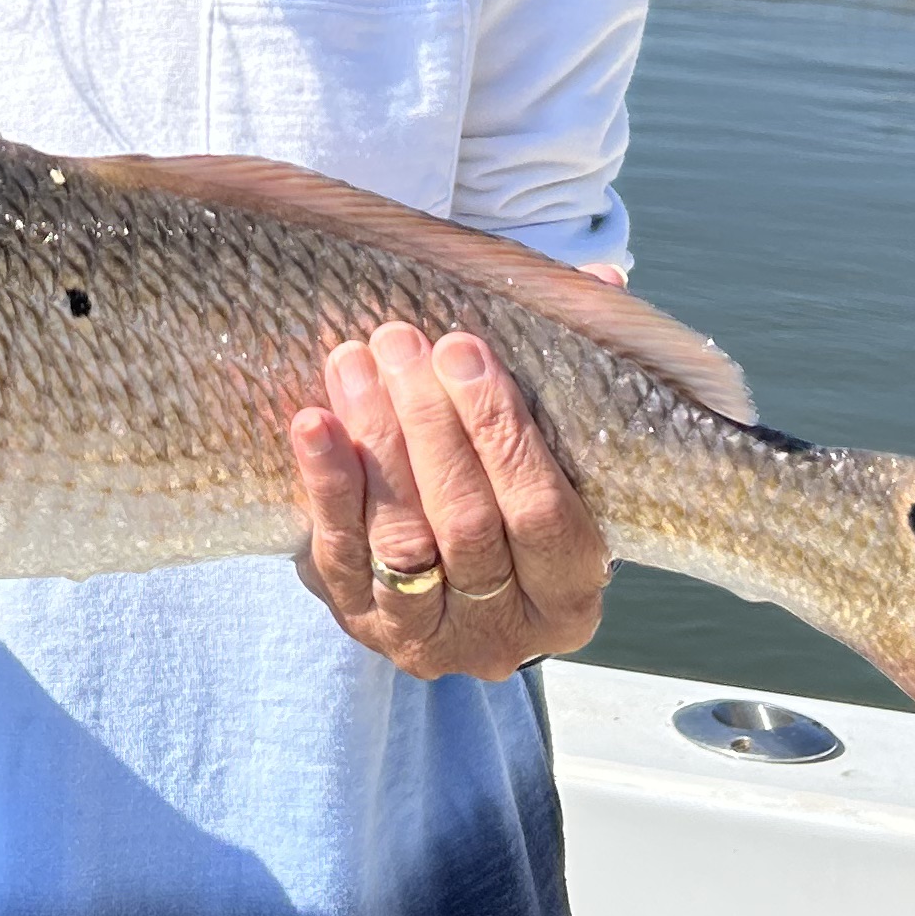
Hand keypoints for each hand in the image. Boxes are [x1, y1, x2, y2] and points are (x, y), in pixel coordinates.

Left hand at [289, 323, 609, 681]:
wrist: (449, 585)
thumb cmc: (510, 493)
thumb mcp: (556, 448)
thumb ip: (573, 371)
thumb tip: (602, 278)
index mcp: (571, 594)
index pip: (542, 514)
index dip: (502, 432)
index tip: (464, 351)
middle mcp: (504, 632)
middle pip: (468, 524)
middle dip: (431, 424)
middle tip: (402, 341)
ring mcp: (427, 636)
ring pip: (403, 540)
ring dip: (377, 441)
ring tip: (355, 362)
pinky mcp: (360, 625)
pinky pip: (339, 556)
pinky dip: (325, 485)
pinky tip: (312, 422)